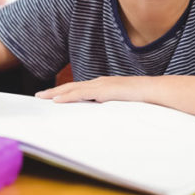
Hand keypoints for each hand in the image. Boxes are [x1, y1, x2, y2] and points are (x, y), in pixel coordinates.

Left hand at [36, 76, 151, 103]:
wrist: (155, 91)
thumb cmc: (142, 98)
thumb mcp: (123, 102)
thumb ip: (112, 105)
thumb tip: (104, 112)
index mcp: (104, 85)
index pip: (80, 88)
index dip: (65, 91)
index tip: (53, 96)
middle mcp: (99, 82)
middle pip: (72, 86)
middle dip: (55, 91)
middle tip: (40, 96)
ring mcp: (101, 85)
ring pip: (73, 88)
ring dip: (56, 93)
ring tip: (42, 97)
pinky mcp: (103, 90)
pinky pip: (81, 94)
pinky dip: (67, 96)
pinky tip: (57, 100)